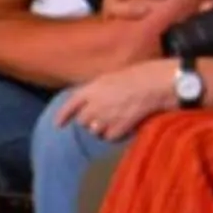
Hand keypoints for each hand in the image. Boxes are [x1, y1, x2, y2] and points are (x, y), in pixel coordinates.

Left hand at [55, 61, 178, 140]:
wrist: (154, 85)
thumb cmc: (137, 75)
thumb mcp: (111, 77)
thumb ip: (97, 90)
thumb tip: (92, 101)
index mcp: (90, 89)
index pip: (70, 105)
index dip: (63, 116)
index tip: (58, 124)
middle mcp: (94, 105)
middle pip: (83, 121)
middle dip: (89, 120)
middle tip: (101, 115)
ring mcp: (105, 118)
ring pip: (95, 131)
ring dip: (101, 128)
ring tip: (114, 120)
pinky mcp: (118, 129)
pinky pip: (109, 137)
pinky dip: (114, 134)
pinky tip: (123, 126)